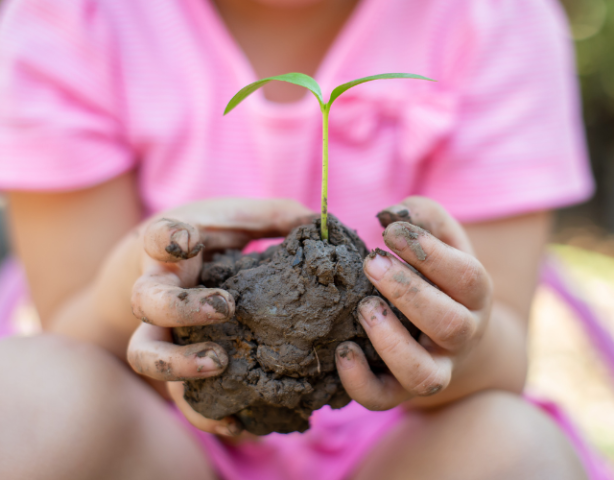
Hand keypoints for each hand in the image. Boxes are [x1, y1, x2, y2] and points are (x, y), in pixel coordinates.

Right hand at [126, 198, 313, 436]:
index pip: (154, 237)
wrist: (171, 268)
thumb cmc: (210, 239)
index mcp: (172, 249)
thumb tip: (321, 223)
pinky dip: (204, 414)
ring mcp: (161, 328)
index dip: (166, 239)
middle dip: (181, 307)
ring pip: (146, 354)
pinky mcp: (177, 362)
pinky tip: (239, 424)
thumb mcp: (237, 221)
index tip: (188, 239)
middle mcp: (158, 288)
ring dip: (180, 365)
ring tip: (221, 364)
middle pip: (146, 301)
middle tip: (224, 309)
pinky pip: (180, 395)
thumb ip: (274, 217)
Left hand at [335, 196, 492, 409]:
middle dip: (407, 291)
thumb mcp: (442, 242)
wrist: (450, 334)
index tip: (390, 231)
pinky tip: (343, 350)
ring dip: (390, 341)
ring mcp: (435, 368)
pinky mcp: (402, 391)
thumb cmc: (438, 277)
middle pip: (449, 324)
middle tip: (371, 262)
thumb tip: (392, 212)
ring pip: (423, 374)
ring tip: (363, 308)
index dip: (429, 252)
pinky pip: (384, 399)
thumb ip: (425, 219)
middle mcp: (462, 336)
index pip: (466, 276)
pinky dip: (360, 382)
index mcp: (474, 295)